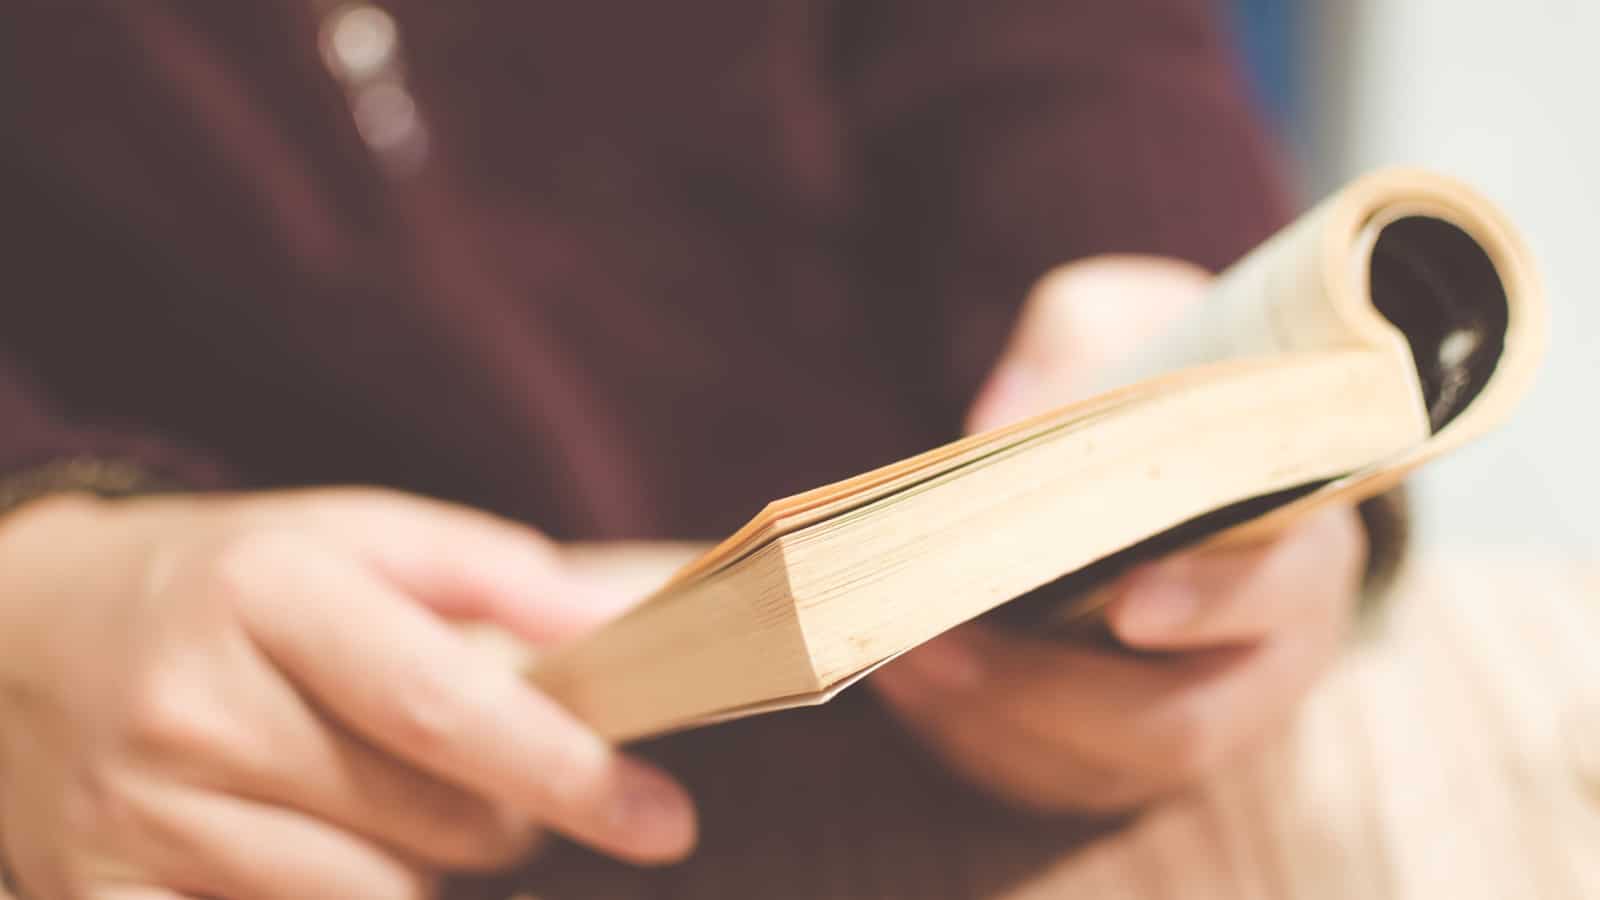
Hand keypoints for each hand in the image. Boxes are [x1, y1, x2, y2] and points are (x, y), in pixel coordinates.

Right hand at [0, 488, 695, 898]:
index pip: (441, 705)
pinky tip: (336, 861)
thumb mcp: (346, 532)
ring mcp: (136, 815)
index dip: (567, 772)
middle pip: (424, 821)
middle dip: (508, 823)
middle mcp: (191, 706)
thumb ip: (483, 567)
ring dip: (428, 874)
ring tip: (404, 813)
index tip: (661, 818)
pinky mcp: (99, 896)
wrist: (26, 632)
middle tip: (506, 788)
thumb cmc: (222, 582)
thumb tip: (606, 623)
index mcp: (264, 593)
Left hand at [872, 256, 1367, 813]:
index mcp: (1301, 543)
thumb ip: (1077, 345)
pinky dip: (976, 744)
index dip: (1210, 602)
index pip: (1279, 592)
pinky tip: (902, 687)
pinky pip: (1059, 781)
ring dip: (993, 726)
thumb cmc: (1156, 382)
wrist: (1170, 449)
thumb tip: (1000, 421)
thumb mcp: (1132, 319)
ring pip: (1110, 768)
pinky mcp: (1130, 752)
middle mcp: (1268, 655)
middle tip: (937, 643)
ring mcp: (1203, 718)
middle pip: (1183, 722)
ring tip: (894, 662)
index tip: (1125, 602)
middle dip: (1051, 694)